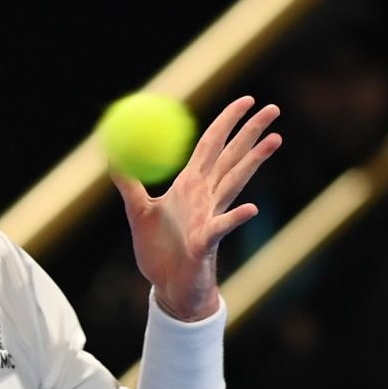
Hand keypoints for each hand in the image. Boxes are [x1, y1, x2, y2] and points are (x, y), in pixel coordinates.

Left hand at [110, 96, 281, 320]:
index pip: (211, 145)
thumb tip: (112, 153)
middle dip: (251, 132)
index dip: (227, 122)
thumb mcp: (137, 210)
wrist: (168, 288)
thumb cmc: (158, 251)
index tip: (247, 100)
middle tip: (273, 107)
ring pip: (235, 183)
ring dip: (254, 161)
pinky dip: (234, 218)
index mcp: (190, 186)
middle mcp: (206, 197)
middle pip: (232, 157)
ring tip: (275, 140)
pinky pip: (221, 227)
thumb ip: (127, 182)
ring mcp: (210, 217)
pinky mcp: (208, 243)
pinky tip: (250, 208)